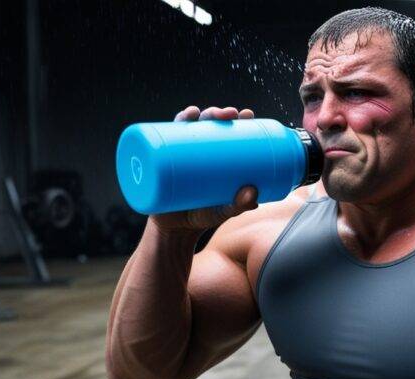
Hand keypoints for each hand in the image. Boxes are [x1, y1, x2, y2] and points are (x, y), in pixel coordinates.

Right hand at [151, 106, 258, 231]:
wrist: (175, 230)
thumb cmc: (202, 216)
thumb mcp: (223, 211)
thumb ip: (239, 206)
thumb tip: (254, 195)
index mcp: (215, 157)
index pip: (226, 132)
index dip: (236, 119)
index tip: (247, 114)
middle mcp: (196, 152)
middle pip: (207, 124)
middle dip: (217, 113)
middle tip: (229, 115)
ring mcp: (177, 156)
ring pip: (185, 127)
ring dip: (193, 114)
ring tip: (202, 114)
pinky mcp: (161, 163)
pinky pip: (161, 142)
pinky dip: (168, 126)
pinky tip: (184, 117)